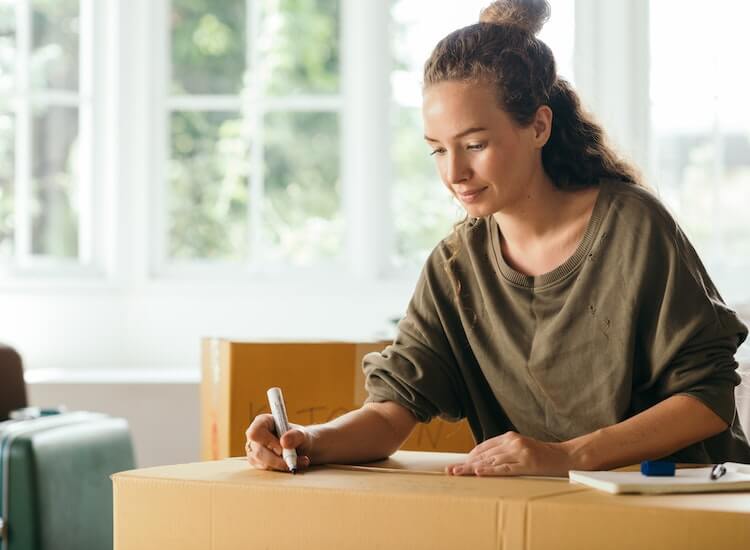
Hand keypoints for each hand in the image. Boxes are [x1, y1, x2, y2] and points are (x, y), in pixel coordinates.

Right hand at [245, 413, 313, 471]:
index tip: (282, 448)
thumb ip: (295, 435)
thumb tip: (284, 442)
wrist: (301, 447)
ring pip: (262, 463)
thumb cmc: (299, 437)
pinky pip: (266, 469)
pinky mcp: (257, 461)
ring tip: (297, 460)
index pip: (255, 432)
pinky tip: (290, 464)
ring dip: (282, 465)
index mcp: (263, 422)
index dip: (267, 442)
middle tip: (294, 459)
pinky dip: (280, 469)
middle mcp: (255, 435)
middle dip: (277, 459)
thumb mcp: (302, 434)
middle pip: (258, 452)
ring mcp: (254, 449)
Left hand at [446, 431, 574, 476]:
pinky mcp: (527, 464)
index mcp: (510, 437)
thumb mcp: (521, 448)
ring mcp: (520, 452)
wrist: (565, 456)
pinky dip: (491, 471)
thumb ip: (504, 451)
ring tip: (459, 474)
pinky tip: (479, 473)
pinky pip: (505, 469)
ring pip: (491, 462)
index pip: (484, 447)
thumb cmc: (541, 455)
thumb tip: (482, 461)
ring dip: (473, 469)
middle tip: (451, 470)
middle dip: (466, 463)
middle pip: (484, 454)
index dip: (469, 457)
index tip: (457, 464)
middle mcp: (513, 442)